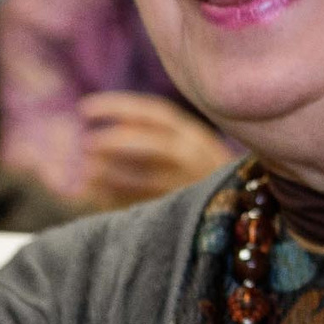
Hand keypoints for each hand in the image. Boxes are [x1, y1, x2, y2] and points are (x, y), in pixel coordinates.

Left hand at [76, 93, 234, 209]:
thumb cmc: (196, 173)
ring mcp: (191, 189)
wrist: (238, 212)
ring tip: (85, 174)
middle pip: (153, 144)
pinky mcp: (182, 215)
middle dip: (115, 142)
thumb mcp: (183, 146)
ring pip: (146, 180)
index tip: (84, 108)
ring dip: (111, 176)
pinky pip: (142, 207)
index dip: (118, 107)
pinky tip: (93, 195)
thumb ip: (148, 134)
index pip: (155, 113)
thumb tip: (97, 122)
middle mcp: (197, 158)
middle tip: (85, 144)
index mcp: (194, 135)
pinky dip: (114, 201)